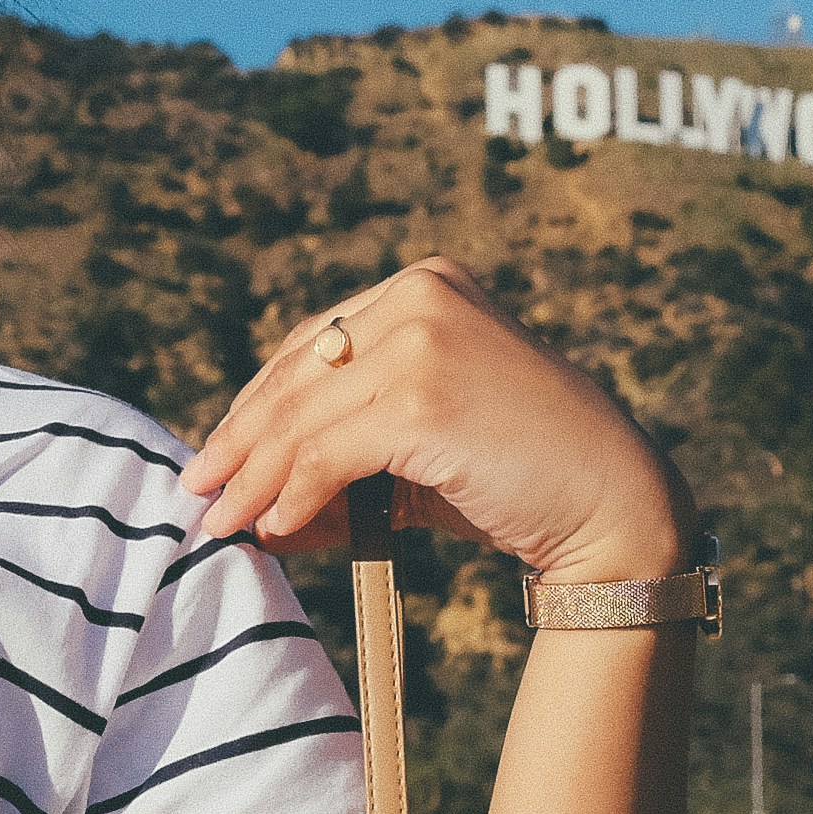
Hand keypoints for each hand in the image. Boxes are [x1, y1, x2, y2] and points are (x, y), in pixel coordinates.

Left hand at [179, 258, 687, 583]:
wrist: (614, 505)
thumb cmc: (520, 480)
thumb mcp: (419, 455)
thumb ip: (341, 461)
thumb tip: (251, 507)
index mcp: (426, 285)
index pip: (312, 344)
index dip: (257, 404)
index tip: (218, 454)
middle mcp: (422, 297)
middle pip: (298, 375)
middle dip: (242, 442)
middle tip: (197, 495)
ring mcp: (424, 340)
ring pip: (305, 417)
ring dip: (255, 478)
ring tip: (224, 525)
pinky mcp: (423, 397)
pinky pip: (328, 452)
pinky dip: (293, 493)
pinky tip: (277, 528)